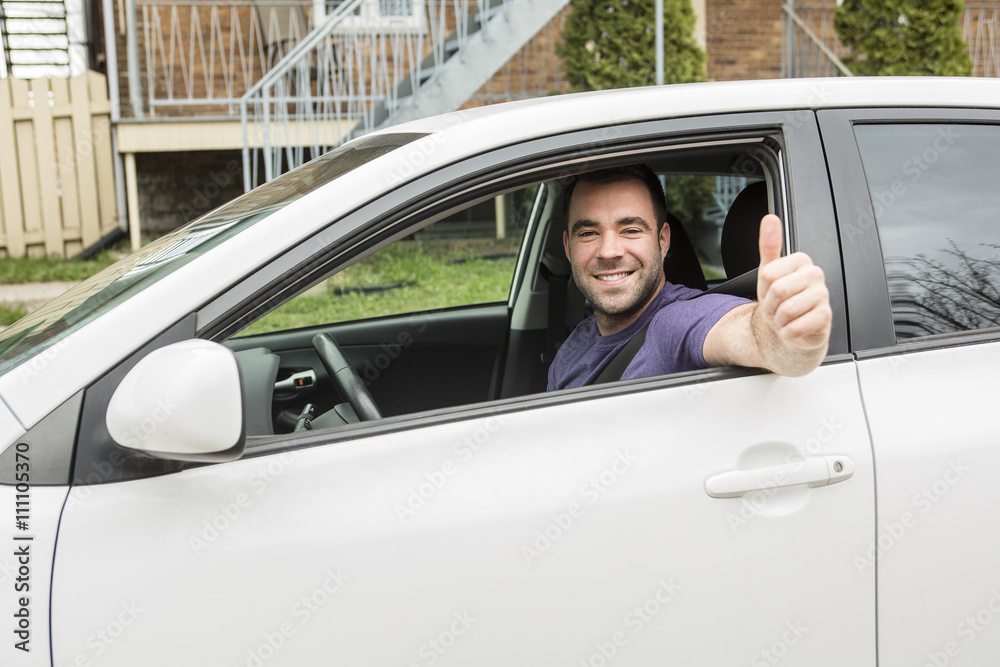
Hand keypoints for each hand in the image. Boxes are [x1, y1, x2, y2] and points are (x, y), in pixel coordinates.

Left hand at [755, 214, 831, 352]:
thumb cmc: (782, 298)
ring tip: (785, 317)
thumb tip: (770, 219)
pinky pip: (796, 327)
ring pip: (786, 310)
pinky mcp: (826, 317)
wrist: (793, 327)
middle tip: (777, 306)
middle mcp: (815, 275)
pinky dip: (787, 332)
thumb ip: (769, 245)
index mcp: (801, 261)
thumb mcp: (769, 271)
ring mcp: (823, 295)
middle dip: (770, 305)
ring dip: (778, 320)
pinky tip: (794, 327)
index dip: (764, 288)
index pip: (768, 274)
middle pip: (778, 291)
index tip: (771, 291)